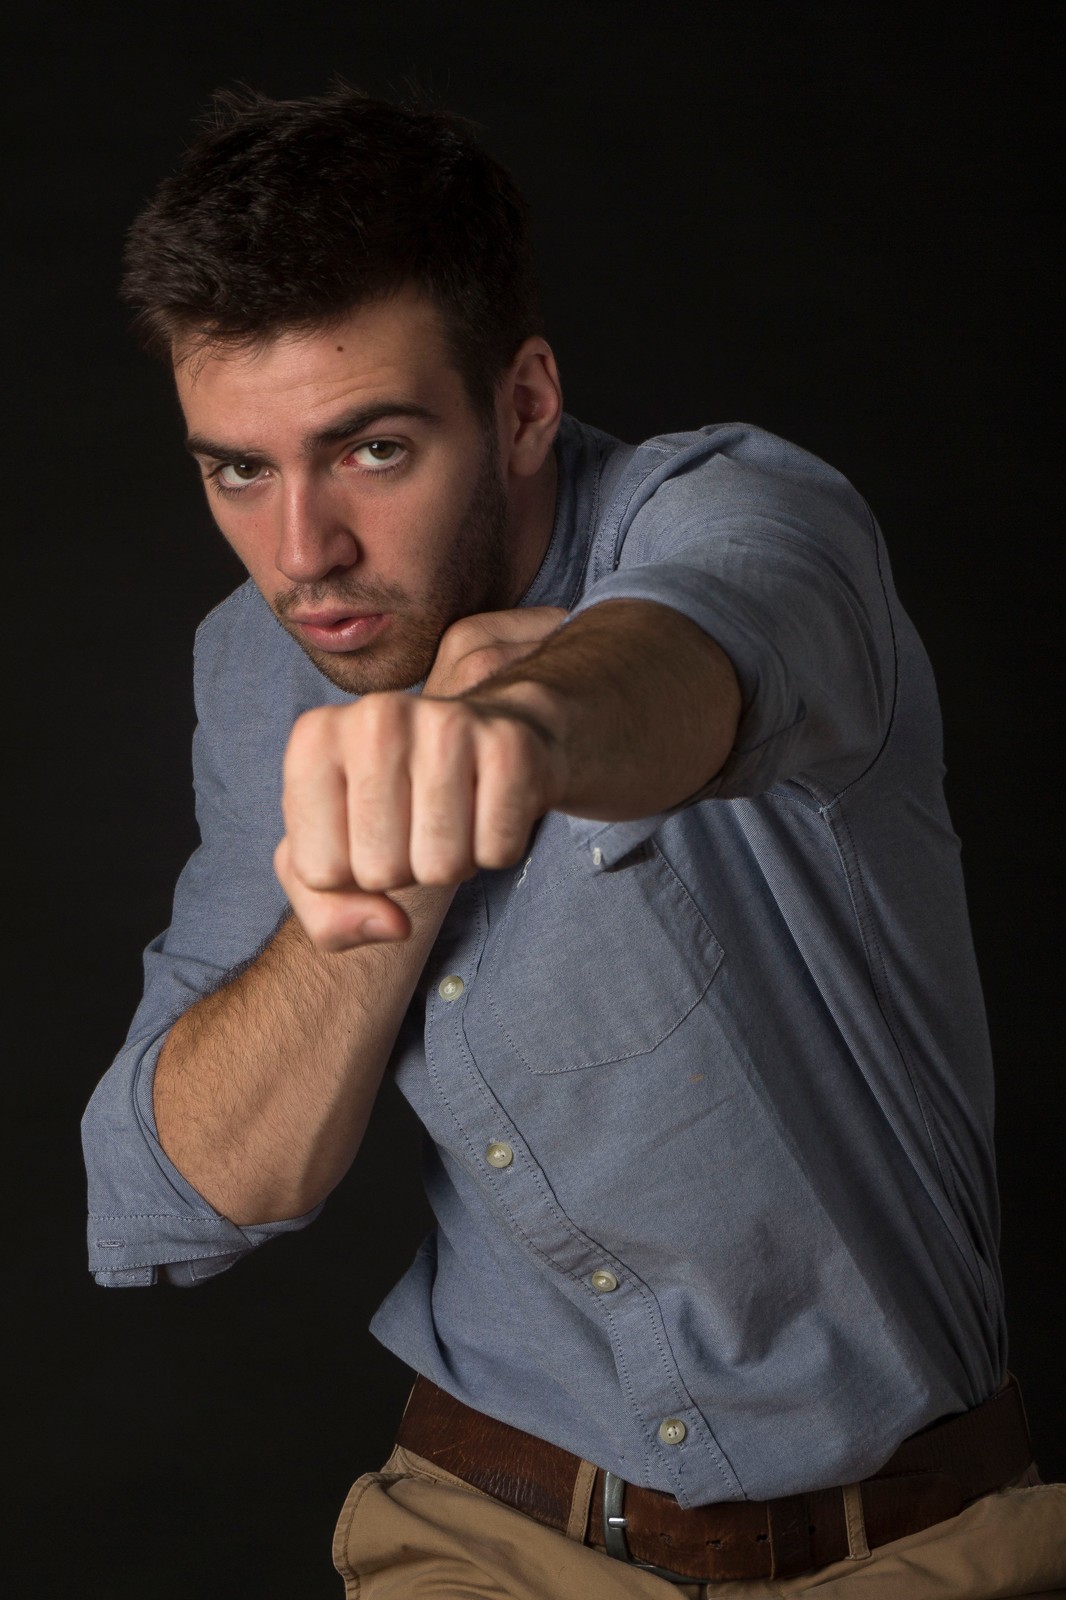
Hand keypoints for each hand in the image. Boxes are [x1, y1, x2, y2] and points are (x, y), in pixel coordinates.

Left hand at [275, 607, 566, 949]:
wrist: (485, 740)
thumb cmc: (393, 805)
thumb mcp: (333, 859)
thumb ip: (329, 915)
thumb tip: (392, 925)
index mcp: (315, 739)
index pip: (321, 873)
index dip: (350, 877)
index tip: (366, 834)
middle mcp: (375, 718)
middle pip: (381, 870)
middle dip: (404, 872)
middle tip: (415, 828)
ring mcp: (445, 723)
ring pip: (442, 865)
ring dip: (450, 864)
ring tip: (450, 819)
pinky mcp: (508, 744)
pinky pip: (497, 851)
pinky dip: (495, 851)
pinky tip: (486, 809)